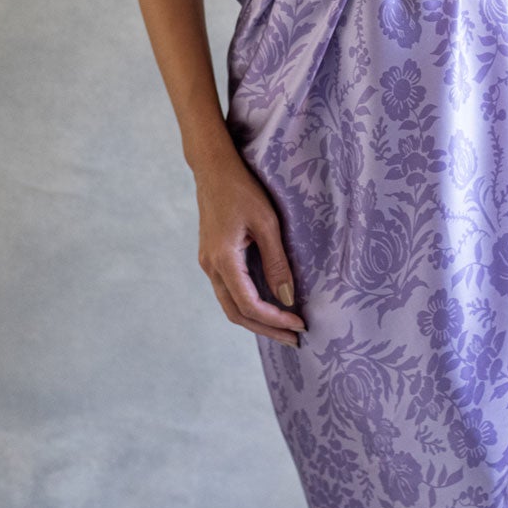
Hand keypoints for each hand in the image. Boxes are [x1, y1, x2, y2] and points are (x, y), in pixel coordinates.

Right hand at [194, 151, 307, 347]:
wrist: (213, 168)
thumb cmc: (242, 189)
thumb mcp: (266, 223)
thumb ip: (277, 262)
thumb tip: (287, 299)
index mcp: (223, 259)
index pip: (249, 305)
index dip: (275, 319)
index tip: (300, 325)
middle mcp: (210, 267)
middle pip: (237, 314)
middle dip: (266, 329)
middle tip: (294, 339)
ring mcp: (208, 263)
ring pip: (230, 305)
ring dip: (257, 320)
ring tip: (284, 328)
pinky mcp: (212, 258)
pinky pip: (229, 291)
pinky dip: (248, 305)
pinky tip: (268, 305)